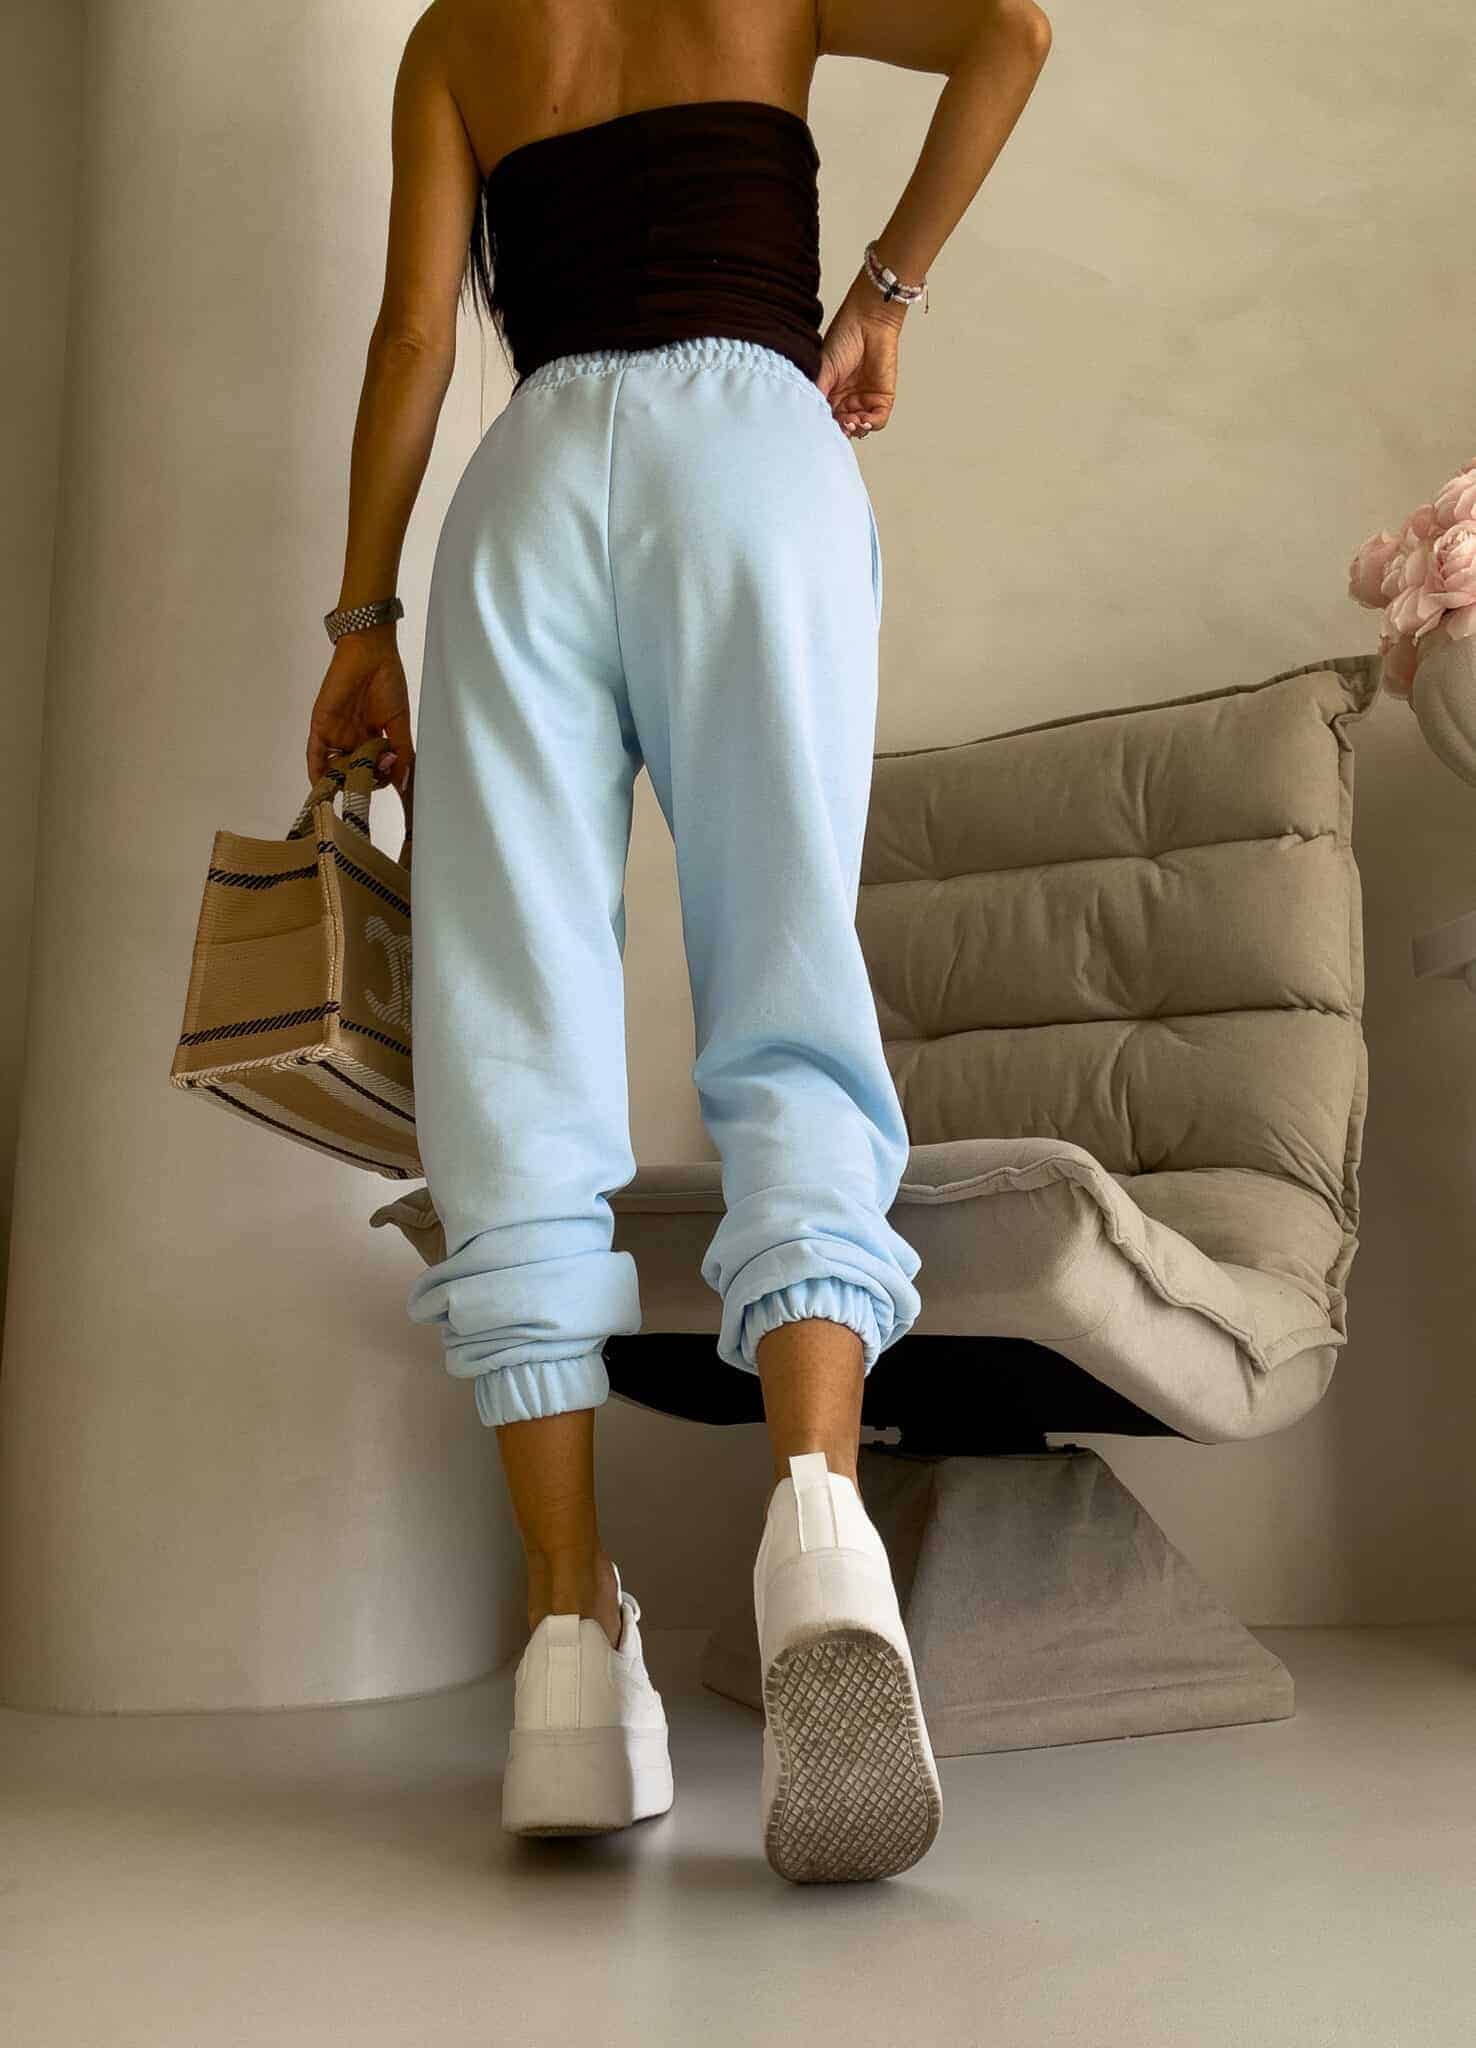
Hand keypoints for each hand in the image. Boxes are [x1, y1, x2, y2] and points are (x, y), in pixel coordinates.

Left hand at [306, 622, 414, 834]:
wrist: (371, 653)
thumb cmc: (388, 682)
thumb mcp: (399, 724)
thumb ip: (401, 753)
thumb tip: (402, 782)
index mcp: (372, 740)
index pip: (374, 770)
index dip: (381, 780)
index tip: (392, 784)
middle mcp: (353, 741)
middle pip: (354, 773)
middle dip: (363, 784)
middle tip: (373, 785)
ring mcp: (336, 735)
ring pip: (334, 769)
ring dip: (340, 784)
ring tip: (350, 794)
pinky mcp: (321, 727)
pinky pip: (315, 755)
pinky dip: (317, 773)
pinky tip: (323, 788)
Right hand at [816, 276, 908, 437]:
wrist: (869, 321)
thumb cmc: (844, 337)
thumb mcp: (823, 369)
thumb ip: (818, 393)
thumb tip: (811, 415)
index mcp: (830, 394)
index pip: (827, 418)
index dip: (826, 425)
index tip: (823, 425)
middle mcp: (847, 399)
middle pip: (844, 426)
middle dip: (842, 429)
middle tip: (840, 424)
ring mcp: (865, 400)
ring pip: (861, 427)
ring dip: (856, 428)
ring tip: (851, 421)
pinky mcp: (883, 398)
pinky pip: (878, 421)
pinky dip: (871, 424)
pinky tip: (863, 419)